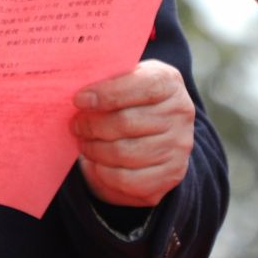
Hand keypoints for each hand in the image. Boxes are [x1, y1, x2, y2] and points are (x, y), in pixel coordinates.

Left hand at [70, 60, 196, 208]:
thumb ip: (107, 79)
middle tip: (76, 125)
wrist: (159, 128)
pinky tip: (97, 163)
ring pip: (124, 153)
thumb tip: (80, 94)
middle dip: (93, 125)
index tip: (79, 100)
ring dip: (95, 149)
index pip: (141, 86)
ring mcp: (179, 146)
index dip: (107, 94)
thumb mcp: (125, 78)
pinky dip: (105, 173)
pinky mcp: (171, 174)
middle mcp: (180, 113)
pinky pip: (128, 179)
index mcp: (168, 81)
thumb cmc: (132, 97)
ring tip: (84, 143)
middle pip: (127, 123)